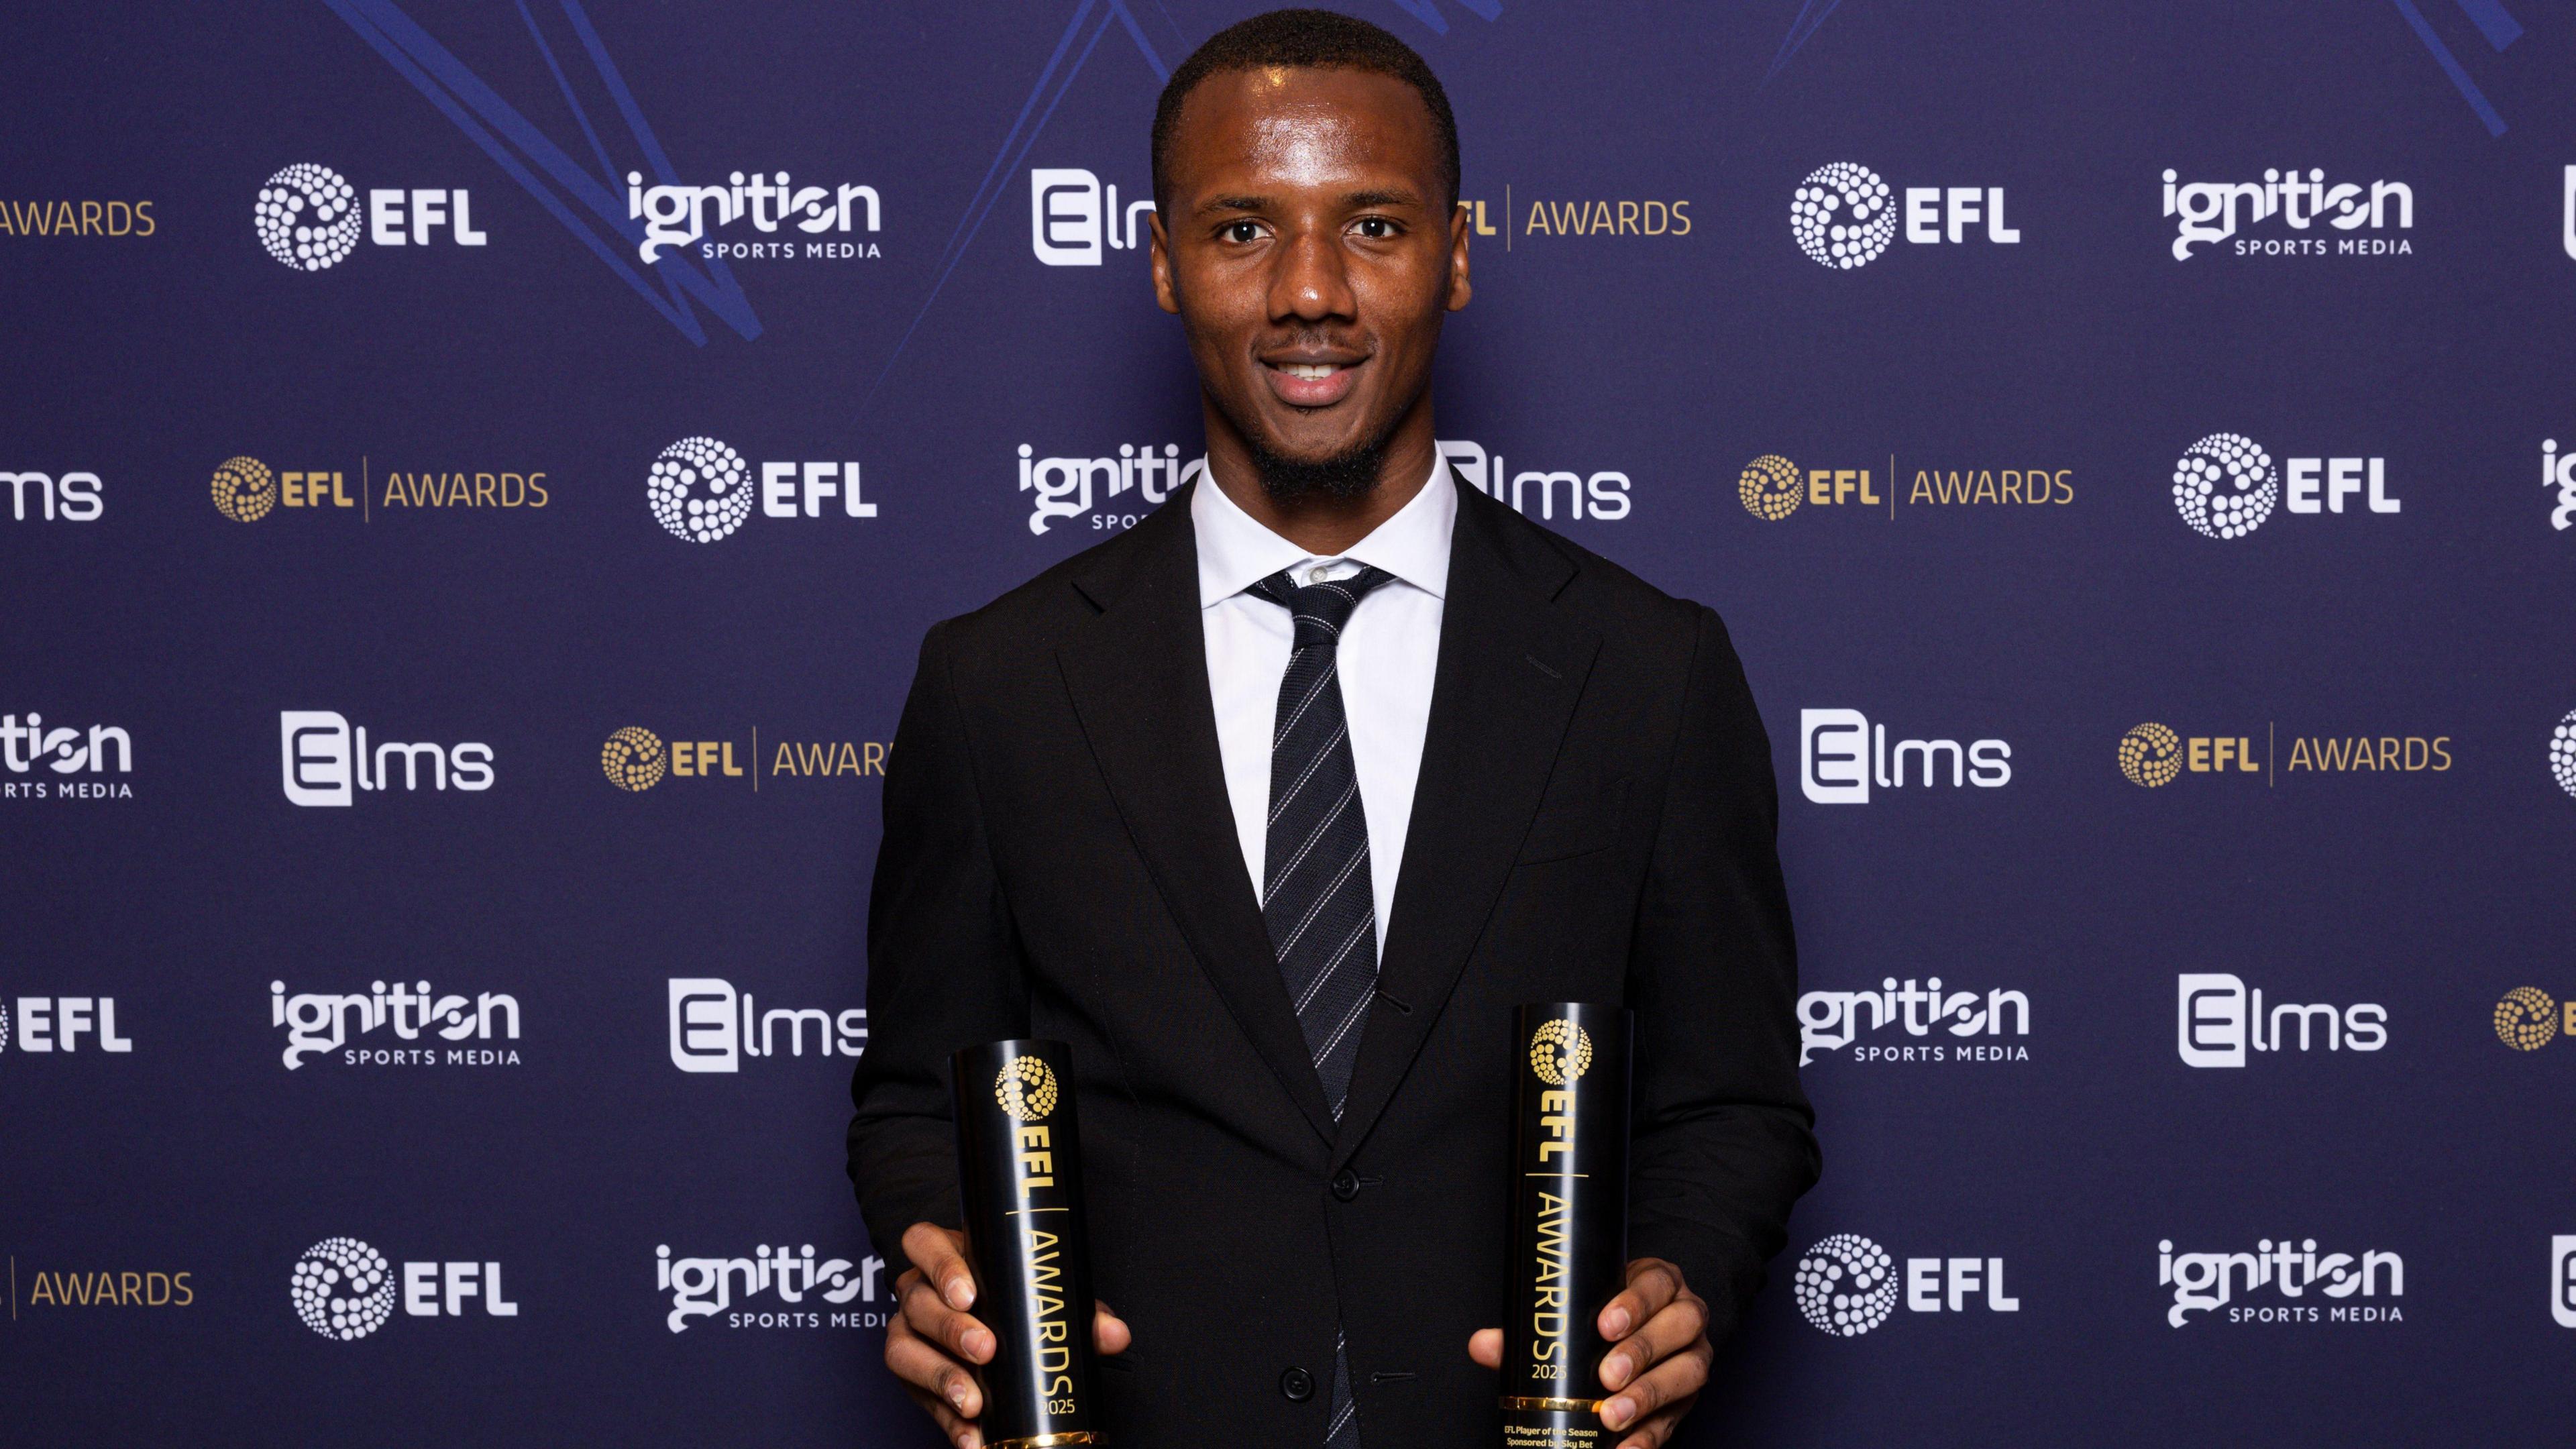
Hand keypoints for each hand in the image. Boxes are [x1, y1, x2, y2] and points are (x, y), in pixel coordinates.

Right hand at [885, 1222, 1132, 1448]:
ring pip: (904, 1351)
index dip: (941, 1266)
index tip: (969, 1294)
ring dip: (942, 1377)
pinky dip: (947, 1420)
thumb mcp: (1046, 1300)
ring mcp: (909, 1334)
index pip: (924, 1243)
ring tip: (974, 1402)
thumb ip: (1080, 1313)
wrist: (991, 1338)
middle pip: (918, 1302)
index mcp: (948, 1256)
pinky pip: (920, 1399)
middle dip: (950, 1329)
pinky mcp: (911, 1378)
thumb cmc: (1017, 1303)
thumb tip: (1115, 1335)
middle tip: (986, 1350)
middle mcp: (919, 1292)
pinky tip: (970, 1435)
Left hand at [1468, 1256, 1711, 1448]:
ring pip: (1688, 1371)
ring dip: (1649, 1396)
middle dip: (1641, 1351)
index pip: (1655, 1283)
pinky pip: (1677, 1418)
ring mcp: (1692, 1356)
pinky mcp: (1688, 1399)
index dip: (1635, 1303)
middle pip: (1679, 1325)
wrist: (1635, 1345)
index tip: (1604, 1325)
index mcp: (1657, 1283)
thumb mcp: (1574, 1316)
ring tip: (1612, 1417)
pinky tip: (1625, 1447)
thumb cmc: (1600, 1322)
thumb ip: (1529, 1330)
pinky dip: (1650, 1435)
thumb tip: (1483, 1345)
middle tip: (1606, 1376)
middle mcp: (1684, 1314)